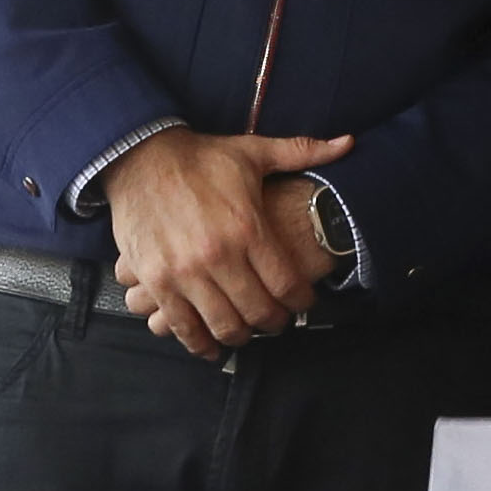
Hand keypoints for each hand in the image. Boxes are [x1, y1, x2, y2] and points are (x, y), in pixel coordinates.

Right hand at [105, 126, 352, 356]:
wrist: (141, 157)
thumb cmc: (201, 157)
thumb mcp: (253, 152)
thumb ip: (302, 151)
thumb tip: (348, 143)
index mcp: (247, 227)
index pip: (286, 284)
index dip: (301, 302)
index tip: (304, 304)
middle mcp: (218, 255)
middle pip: (258, 311)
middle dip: (274, 323)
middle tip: (277, 322)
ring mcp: (184, 272)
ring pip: (222, 325)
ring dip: (240, 336)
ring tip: (247, 331)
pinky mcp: (156, 282)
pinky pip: (182, 326)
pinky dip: (199, 344)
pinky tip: (211, 346)